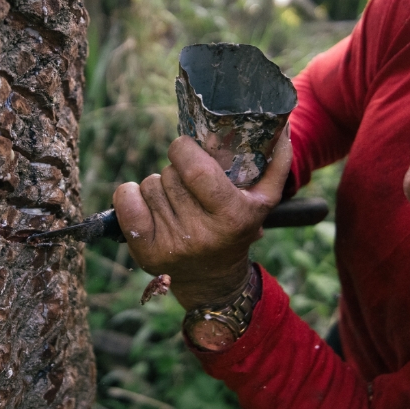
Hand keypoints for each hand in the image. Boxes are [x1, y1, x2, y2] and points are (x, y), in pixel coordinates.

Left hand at [113, 130, 291, 310]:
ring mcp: (172, 246)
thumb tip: (283, 128)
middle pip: (170, 174)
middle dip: (175, 170)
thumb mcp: (263, 200)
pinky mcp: (147, 254)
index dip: (184, 149)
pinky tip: (146, 204)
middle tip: (188, 186)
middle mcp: (201, 234)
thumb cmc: (237, 227)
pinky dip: (129, 195)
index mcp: (233, 215)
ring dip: (158, 186)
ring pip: (149, 185)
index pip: (196, 168)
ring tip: (175, 202)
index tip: (186, 148)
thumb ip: (277, 164)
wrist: (213, 280)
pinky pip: (125, 202)